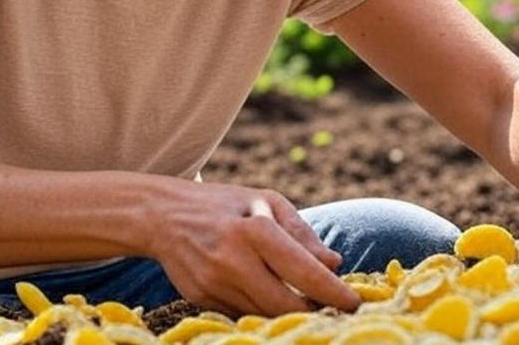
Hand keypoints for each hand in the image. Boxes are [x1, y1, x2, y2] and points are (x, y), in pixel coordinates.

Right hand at [146, 180, 361, 316]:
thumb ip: (302, 233)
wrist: (163, 215)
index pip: (303, 272)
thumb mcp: (266, 202)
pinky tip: (269, 298)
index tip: (354, 302)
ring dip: (288, 314)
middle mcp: (232, 260)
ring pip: (265, 315)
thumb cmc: (227, 205)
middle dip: (314, 311)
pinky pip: (242, 315)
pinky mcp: (201, 300)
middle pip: (286, 306)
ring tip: (306, 302)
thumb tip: (334, 263)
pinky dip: (261, 312)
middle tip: (333, 308)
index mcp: (254, 230)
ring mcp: (214, 284)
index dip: (333, 292)